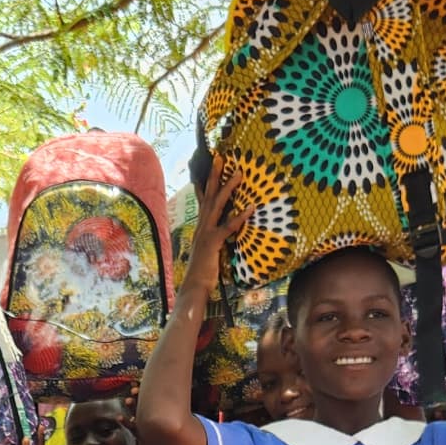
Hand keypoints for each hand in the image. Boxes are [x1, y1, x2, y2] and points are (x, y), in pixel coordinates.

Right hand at [187, 156, 248, 275]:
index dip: (207, 184)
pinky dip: (240, 216)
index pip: (204, 200)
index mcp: (201, 227)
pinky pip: (228, 226)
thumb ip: (213, 239)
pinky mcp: (213, 242)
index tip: (211, 168)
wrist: (194, 286)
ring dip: (229, 188)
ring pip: (218, 205)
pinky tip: (251, 207)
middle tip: (221, 158)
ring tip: (240, 173)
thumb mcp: (208, 250)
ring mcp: (206, 233)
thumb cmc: (203, 271)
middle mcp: (202, 226)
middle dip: (215, 176)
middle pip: (209, 195)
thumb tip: (219, 233)